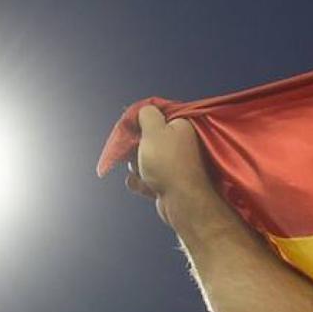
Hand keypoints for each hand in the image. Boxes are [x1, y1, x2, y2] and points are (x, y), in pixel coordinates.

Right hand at [125, 104, 212, 225]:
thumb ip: (147, 114)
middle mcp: (181, 143)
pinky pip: (148, 178)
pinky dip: (142, 182)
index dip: (139, 122)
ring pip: (144, 160)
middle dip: (136, 148)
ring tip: (144, 173)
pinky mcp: (170, 182)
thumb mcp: (154, 130)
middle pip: (147, 139)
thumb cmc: (168, 163)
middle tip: (137, 155)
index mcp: (181, 126)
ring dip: (137, 167)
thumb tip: (145, 110)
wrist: (182, 201)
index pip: (155, 117)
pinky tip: (145, 186)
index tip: (130, 130)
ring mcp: (176, 164)